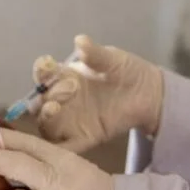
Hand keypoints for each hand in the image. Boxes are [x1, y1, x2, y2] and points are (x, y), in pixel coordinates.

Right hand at [35, 35, 162, 152]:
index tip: (47, 65)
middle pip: (40, 103)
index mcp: (65, 78)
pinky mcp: (84, 138)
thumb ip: (95, 54)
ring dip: (45, 119)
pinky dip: (57, 149)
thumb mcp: (112, 59)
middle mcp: (62, 101)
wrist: (149, 93)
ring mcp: (71, 121)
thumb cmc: (127, 71)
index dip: (41, 71)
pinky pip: (66, 147)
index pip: (44, 75)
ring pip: (46, 126)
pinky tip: (54, 147)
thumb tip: (80, 41)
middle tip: (60, 90)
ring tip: (54, 108)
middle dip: (42, 97)